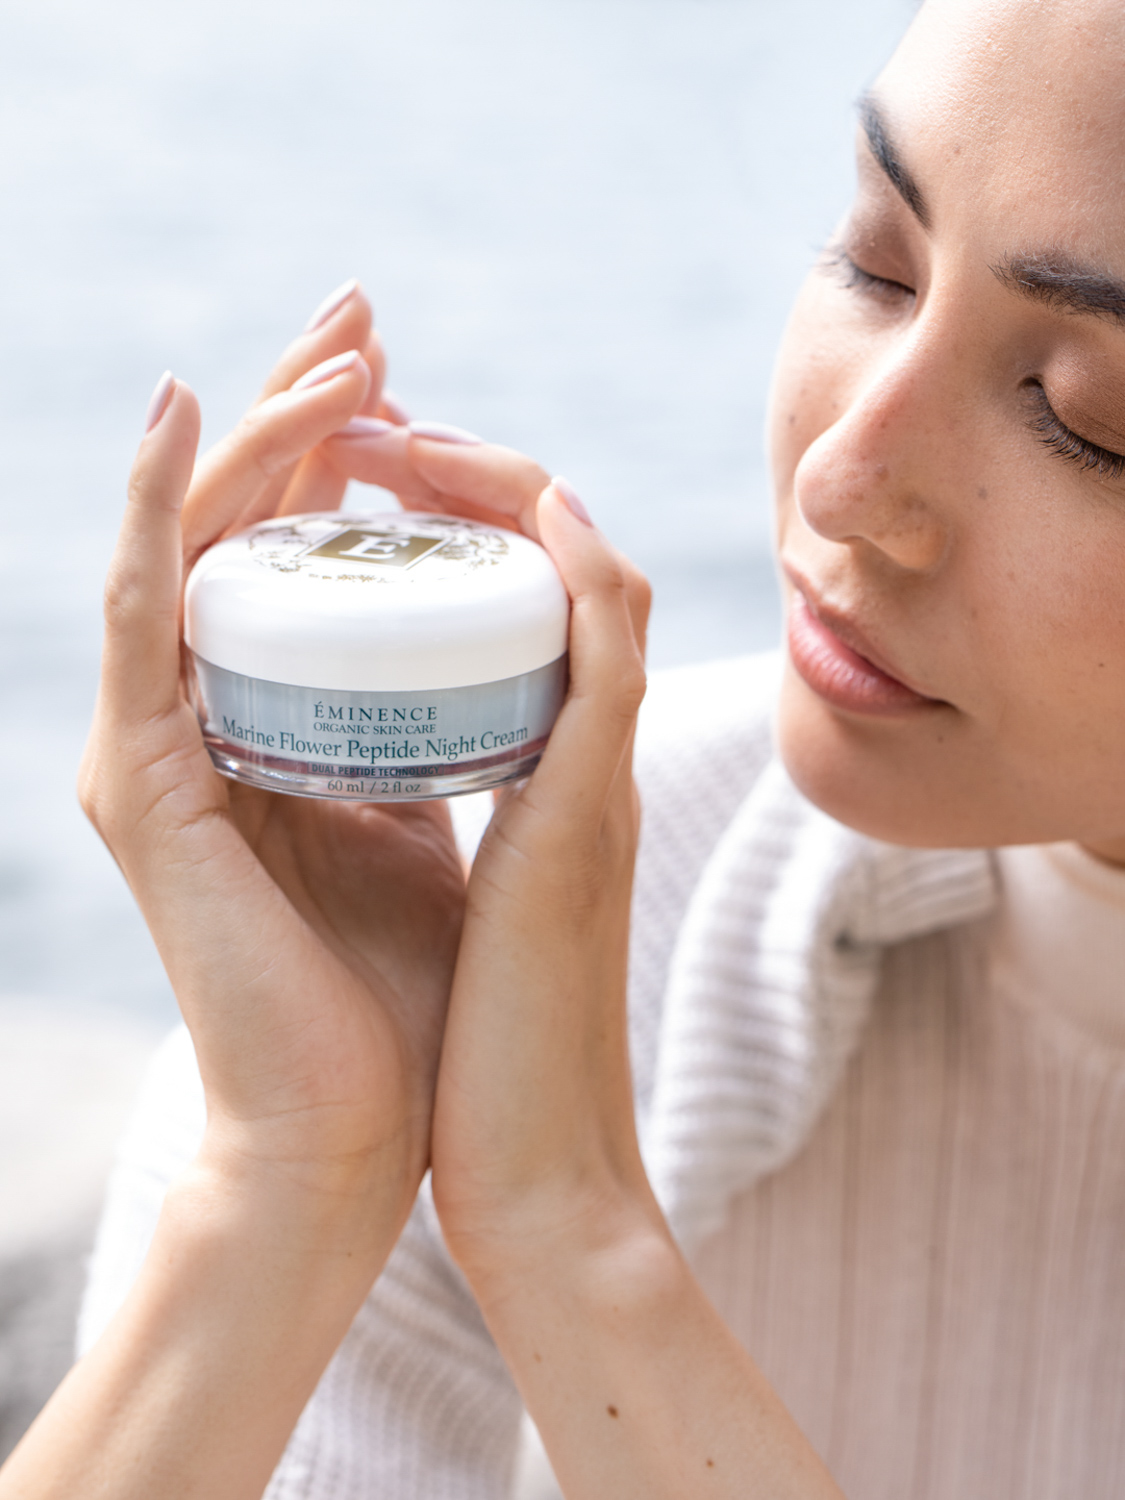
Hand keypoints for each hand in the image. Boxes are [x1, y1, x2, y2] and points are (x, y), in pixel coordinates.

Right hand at [79, 287, 463, 1247]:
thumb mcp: (448, 817)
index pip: (308, 557)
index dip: (353, 456)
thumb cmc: (411, 994)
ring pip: (197, 545)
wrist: (360, 1128)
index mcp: (278, 729)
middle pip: (250, 529)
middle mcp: (207, 724)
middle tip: (364, 317)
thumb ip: (452, 727)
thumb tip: (510, 647)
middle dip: (311, 412)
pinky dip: (161, 506)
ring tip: (333, 351)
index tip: (415, 384)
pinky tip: (196, 413)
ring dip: (264, 435)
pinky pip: (145, 612)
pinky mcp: (144, 782)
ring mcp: (162, 750)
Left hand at [322, 431, 841, 1499]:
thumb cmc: (477, 1057)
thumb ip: (450, 824)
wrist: (535, 1178)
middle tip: (380, 402)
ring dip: (508, 487)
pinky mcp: (589, 820)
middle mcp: (584, 761)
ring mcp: (599, 782)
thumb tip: (383, 768)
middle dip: (471, 465)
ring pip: (591, 583)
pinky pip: (605, 654)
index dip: (457, 514)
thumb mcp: (457, 903)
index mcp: (546, 776)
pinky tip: (529, 504)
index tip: (369, 464)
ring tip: (410, 428)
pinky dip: (574, 567)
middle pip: (559, 561)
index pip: (520, 602)